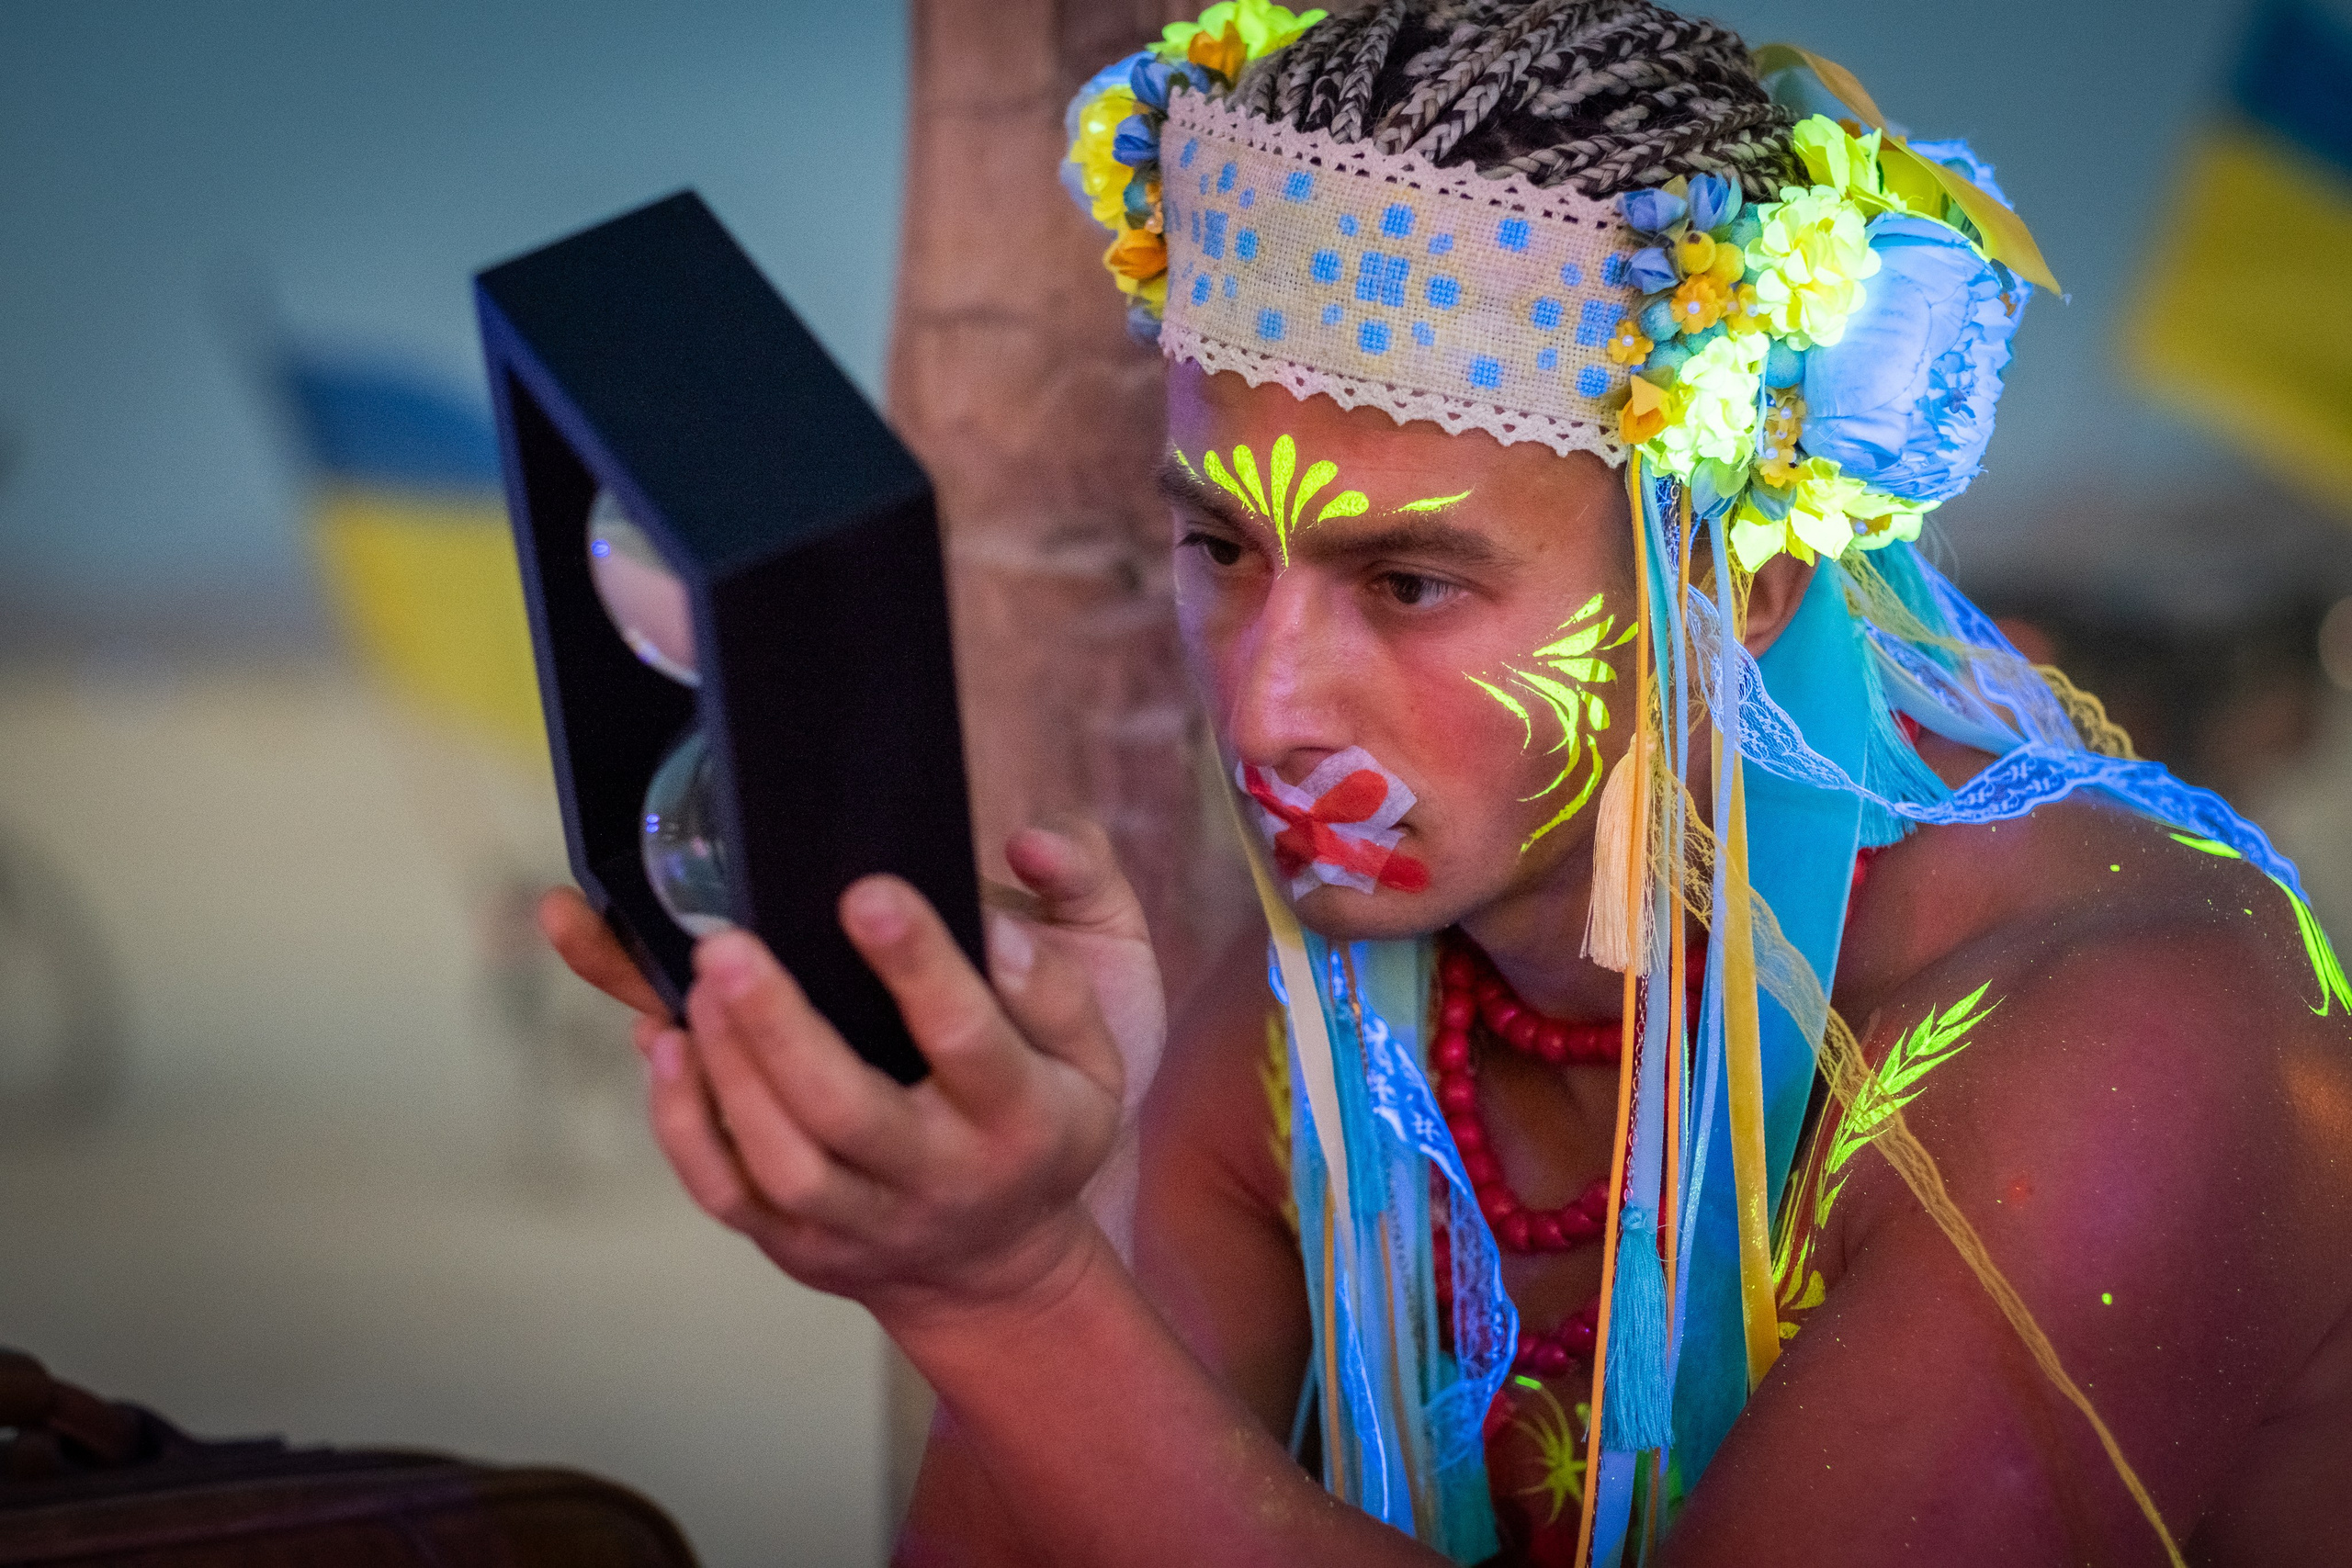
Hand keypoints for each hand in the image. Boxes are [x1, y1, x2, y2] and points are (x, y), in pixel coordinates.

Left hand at [537, 824, 1162, 1318]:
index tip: (866, 894)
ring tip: (700, 982)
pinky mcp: (798, 1248)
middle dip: (780, 1026)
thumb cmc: (1039, 1124)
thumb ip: (1052, 983)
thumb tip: (995, 921)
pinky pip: (726, 1196)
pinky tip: (666, 1048)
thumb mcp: (1093, 1055)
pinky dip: (683, 1124)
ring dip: (729, 1069)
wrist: (996, 1265)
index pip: (967, 1038)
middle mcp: (940, 1178)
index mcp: (1020, 1117)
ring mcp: (864, 1224)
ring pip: (781, 1163)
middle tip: (729, 944)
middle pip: (848, 1112)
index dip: (917, 964)